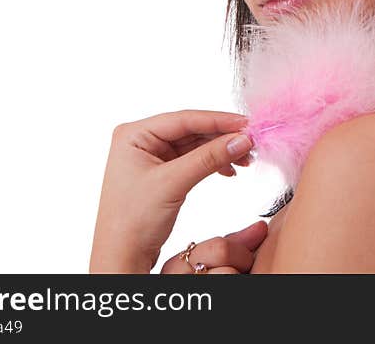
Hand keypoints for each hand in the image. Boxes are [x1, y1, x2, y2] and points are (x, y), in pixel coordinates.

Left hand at [89, 109, 254, 272]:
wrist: (122, 255)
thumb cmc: (132, 220)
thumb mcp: (173, 183)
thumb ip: (209, 158)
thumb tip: (242, 140)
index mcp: (134, 134)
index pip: (184, 119)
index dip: (219, 120)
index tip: (247, 124)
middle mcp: (142, 140)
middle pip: (192, 130)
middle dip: (223, 137)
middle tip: (252, 141)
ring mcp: (152, 156)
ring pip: (196, 144)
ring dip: (221, 150)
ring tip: (245, 158)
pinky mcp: (162, 171)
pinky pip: (193, 158)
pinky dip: (213, 163)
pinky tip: (229, 170)